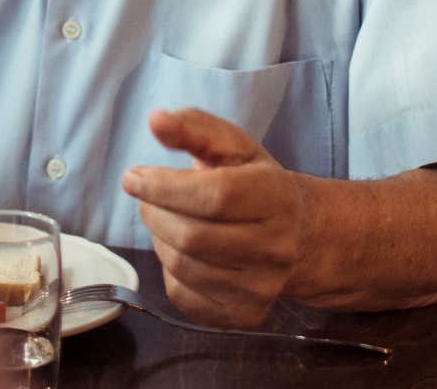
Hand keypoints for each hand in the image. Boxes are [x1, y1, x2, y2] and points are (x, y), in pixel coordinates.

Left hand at [121, 108, 308, 327]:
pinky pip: (183, 294)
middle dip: (154, 213)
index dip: (164, 186)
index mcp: (277, 198)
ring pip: (182, 266)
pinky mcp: (244, 315)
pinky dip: (169, 270)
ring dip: (160, 240)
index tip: (133, 177)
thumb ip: (195, 127)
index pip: (213, 196)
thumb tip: (156, 120)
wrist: (303, 239)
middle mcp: (276, 248)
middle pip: (191, 236)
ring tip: (168, 221)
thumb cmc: (259, 186)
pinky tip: (182, 251)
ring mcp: (261, 287)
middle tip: (148, 199)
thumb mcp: (235, 147)